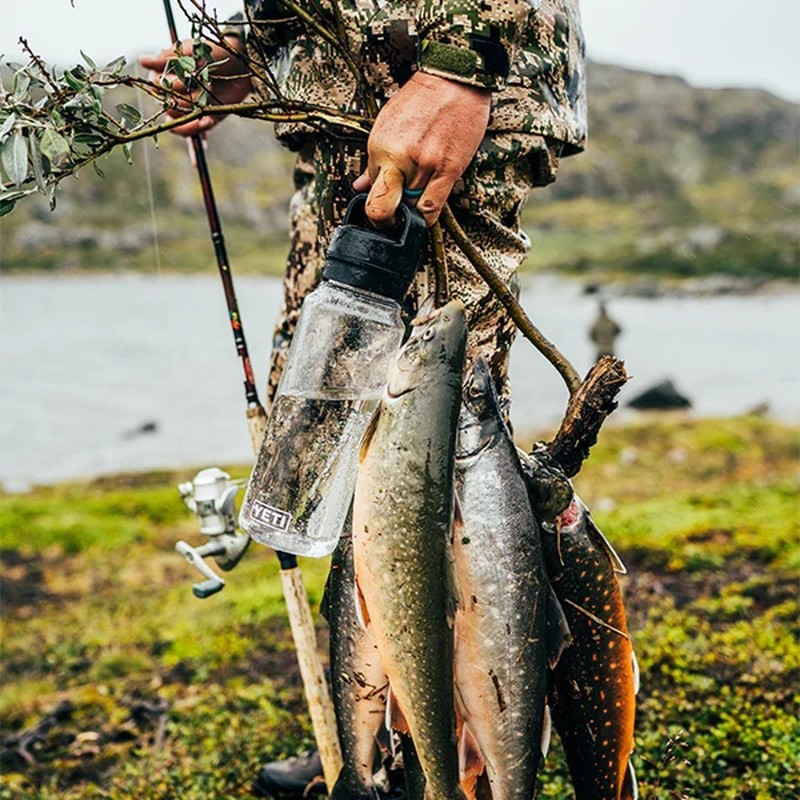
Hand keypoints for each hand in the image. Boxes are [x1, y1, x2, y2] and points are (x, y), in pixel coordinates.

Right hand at [139, 38, 251, 136]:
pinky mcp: (201, 119)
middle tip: (206, 83)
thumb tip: (142, 61)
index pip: (157, 87)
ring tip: (210, 96)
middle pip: (167, 106)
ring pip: (177, 121)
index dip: (173, 83)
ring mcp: (186, 109)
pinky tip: (206, 128)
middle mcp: (172, 93)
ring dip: (194, 111)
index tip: (189, 73)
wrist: (239, 64)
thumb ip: (167, 57)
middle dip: (186, 97)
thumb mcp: (191, 50)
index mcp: (164, 75)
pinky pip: (189, 133)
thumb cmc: (212, 52)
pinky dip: (195, 135)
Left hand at [352, 71, 490, 226]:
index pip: (371, 195)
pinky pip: (433, 208)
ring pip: (412, 212)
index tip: (378, 212)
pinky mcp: (449, 171)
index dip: (373, 210)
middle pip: (388, 209)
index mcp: (381, 148)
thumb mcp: (385, 125)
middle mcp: (401, 160)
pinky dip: (426, 217)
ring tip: (411, 207)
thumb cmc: (419, 100)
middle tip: (390, 221)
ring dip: (410, 215)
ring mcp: (426, 167)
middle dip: (386, 220)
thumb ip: (373, 161)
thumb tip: (361, 187)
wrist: (453, 79)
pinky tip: (424, 213)